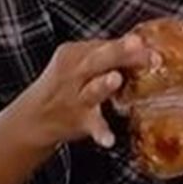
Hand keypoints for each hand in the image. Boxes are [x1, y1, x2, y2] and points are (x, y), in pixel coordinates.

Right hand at [14, 36, 153, 149]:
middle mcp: (74, 74)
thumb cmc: (67, 85)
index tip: (150, 43)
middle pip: (97, 60)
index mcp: (74, 54)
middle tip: (136, 43)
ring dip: (103, 85)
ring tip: (115, 79)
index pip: (103, 44)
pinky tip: (109, 140)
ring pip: (93, 90)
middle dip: (117, 51)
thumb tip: (146, 45)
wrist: (33, 120)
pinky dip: (101, 133)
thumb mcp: (77, 63)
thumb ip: (106, 54)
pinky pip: (93, 127)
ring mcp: (77, 98)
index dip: (129, 44)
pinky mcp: (81, 121)